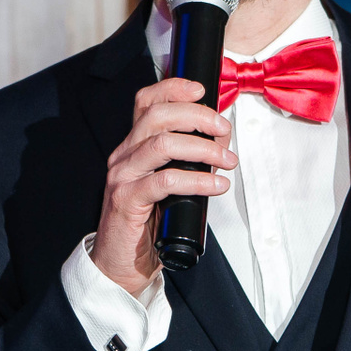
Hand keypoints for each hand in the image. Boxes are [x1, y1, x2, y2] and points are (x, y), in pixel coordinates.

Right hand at [92, 78, 237, 294]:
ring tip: (228, 160)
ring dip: (203, 148)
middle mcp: (123, 155)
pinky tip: (217, 184)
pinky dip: (197, 180)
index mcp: (132, 146)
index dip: (172, 88)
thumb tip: (219, 144)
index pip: (145, 102)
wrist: (122, 262)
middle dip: (197, 117)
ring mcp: (122, 177)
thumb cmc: (149, 222)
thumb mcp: (167, 183)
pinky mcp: (127, 200)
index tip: (202, 89)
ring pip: (162, 145)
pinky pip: (165, 181)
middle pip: (157, 116)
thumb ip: (183, 161)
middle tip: (225, 131)